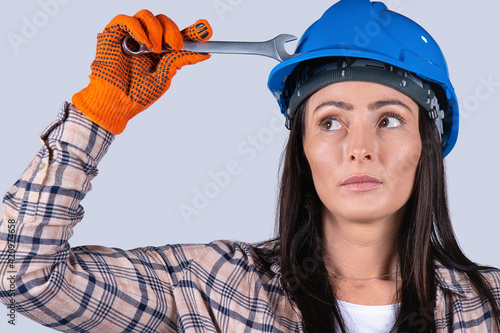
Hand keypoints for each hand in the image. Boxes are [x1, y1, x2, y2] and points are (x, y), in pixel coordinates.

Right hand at [72, 9, 211, 133]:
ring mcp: (129, 37)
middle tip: (176, 46)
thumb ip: (180, 61)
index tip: (206, 29)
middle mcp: (145, 41)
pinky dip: (138, 29)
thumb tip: (204, 53)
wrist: (116, 104)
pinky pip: (126, 20)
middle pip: (163, 21)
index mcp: (158, 52)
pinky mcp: (112, 34)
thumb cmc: (136, 95)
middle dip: (173, 30)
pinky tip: (143, 44)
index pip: (176, 35)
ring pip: (147, 15)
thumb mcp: (165, 77)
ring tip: (155, 50)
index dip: (192, 31)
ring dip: (156, 30)